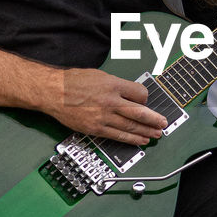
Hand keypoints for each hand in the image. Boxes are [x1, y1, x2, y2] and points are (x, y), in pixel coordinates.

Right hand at [51, 68, 167, 143]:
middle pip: (140, 112)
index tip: (146, 101)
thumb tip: (130, 93)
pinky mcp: (96, 129)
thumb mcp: (99, 75)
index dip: (146, 98)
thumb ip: (116, 85)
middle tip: (164, 123)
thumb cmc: (73, 82)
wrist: (53, 92)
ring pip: (131, 127)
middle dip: (154, 119)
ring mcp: (103, 117)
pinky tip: (140, 141)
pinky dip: (131, 140)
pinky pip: (118, 136)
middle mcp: (110, 101)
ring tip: (156, 135)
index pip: (140, 93)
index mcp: (113, 84)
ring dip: (146, 132)